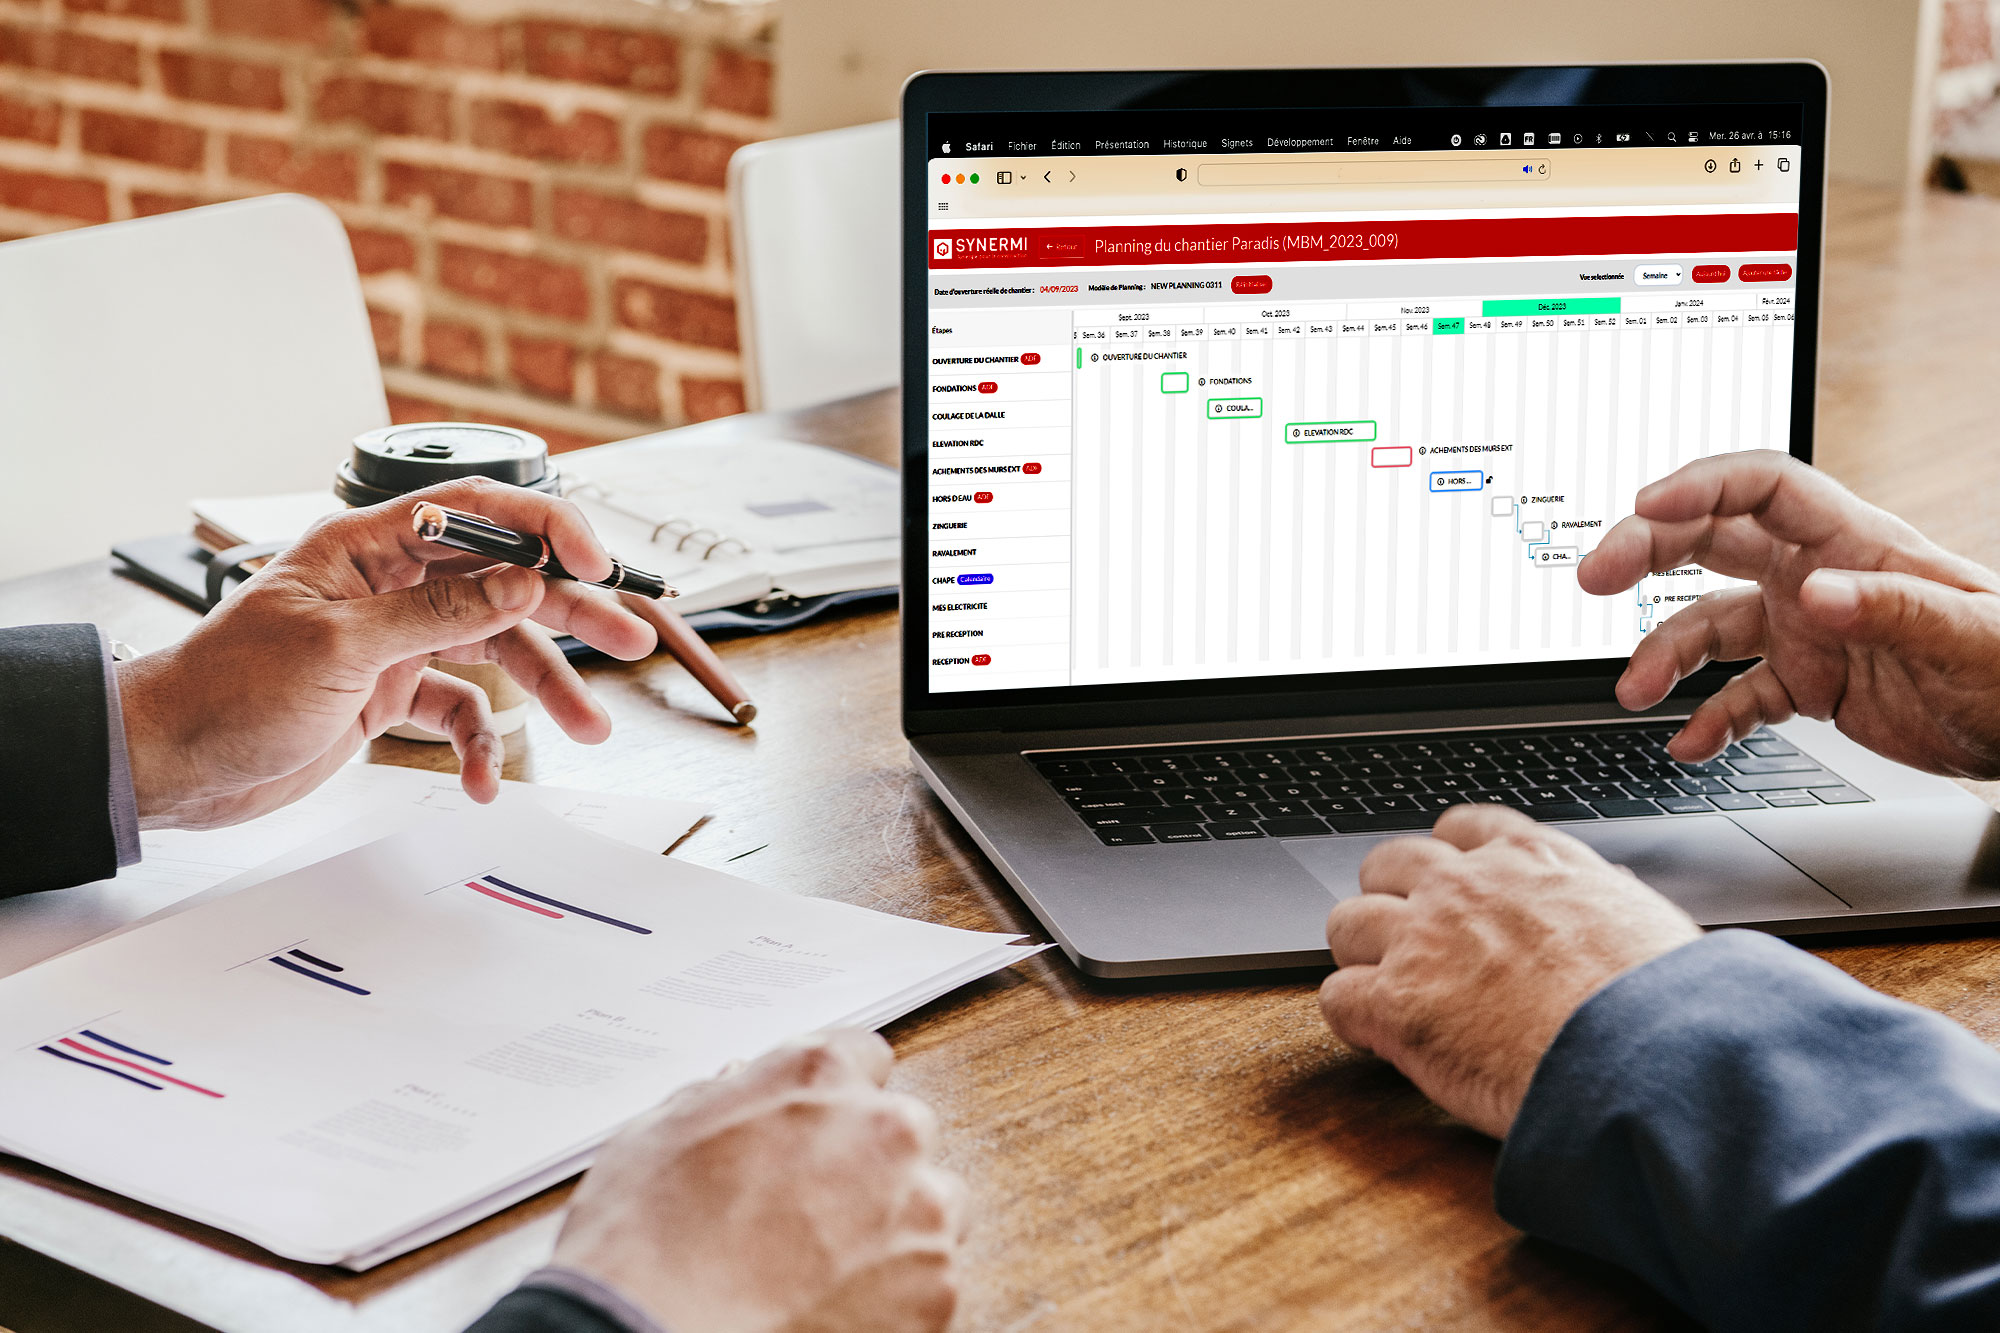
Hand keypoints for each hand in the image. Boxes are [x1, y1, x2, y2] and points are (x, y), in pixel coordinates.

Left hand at [118, 478, 657, 828]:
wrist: (169, 765)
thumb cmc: (222, 692)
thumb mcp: (339, 649)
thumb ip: (437, 614)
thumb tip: (519, 584)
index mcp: (369, 548)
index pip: (476, 513)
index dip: (545, 528)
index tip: (595, 562)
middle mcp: (390, 587)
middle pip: (504, 584)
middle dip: (570, 613)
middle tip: (629, 638)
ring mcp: (393, 642)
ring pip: (495, 652)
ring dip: (544, 691)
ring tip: (589, 727)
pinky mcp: (389, 694)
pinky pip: (459, 709)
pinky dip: (479, 744)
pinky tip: (484, 778)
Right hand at [554, 1029, 962, 1332]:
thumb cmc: (643, 1245)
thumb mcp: (657, 1134)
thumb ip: (720, 1099)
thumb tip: (738, 1090)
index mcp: (818, 1076)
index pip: (864, 1056)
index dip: (838, 1098)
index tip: (825, 1127)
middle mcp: (883, 1129)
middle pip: (904, 1132)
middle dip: (870, 1163)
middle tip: (813, 1211)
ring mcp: (920, 1211)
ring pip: (933, 1206)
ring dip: (894, 1228)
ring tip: (824, 1269)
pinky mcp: (936, 1289)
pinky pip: (930, 1283)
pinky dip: (895, 1298)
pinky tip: (833, 1307)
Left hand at [1320, 806, 1700, 1138]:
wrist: (1645, 1057)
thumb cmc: (1663, 1003)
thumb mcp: (1647, 918)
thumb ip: (1605, 897)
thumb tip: (1611, 891)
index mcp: (1531, 859)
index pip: (1460, 828)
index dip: (1445, 861)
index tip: (1449, 889)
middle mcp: (1466, 887)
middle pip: (1386, 863)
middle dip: (1391, 899)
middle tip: (1407, 944)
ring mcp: (1422, 940)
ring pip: (1347, 923)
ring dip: (1361, 955)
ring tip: (1385, 991)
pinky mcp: (1395, 1002)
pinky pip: (1337, 995)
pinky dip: (1351, 1019)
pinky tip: (1377, 1039)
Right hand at [1578, 449, 1999, 774]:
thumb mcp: (1969, 637)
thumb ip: (1890, 608)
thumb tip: (1811, 594)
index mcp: (1855, 542)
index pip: (1762, 488)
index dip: (1700, 486)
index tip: (1645, 506)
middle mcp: (1816, 576)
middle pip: (1710, 540)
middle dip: (1644, 552)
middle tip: (1593, 577)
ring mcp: (1806, 630)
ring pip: (1707, 624)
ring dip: (1663, 653)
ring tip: (1635, 692)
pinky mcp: (1806, 684)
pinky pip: (1737, 695)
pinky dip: (1708, 719)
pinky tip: (1689, 744)